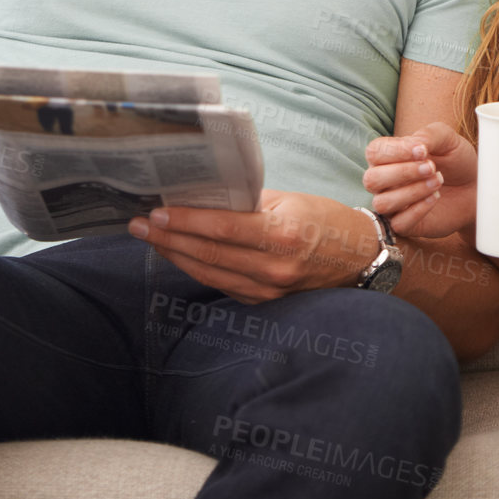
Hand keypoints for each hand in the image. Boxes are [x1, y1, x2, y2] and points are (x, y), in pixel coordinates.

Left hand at [127, 190, 379, 303]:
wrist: (360, 259)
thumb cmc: (325, 221)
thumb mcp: (290, 201)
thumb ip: (249, 202)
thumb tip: (206, 196)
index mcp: (282, 236)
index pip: (223, 229)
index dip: (186, 221)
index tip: (156, 212)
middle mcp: (274, 268)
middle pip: (209, 255)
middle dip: (168, 239)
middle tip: (138, 225)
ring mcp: (269, 290)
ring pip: (210, 273)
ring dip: (176, 255)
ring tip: (151, 238)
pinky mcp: (266, 301)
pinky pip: (222, 284)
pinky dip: (197, 269)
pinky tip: (179, 255)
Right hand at [363, 121, 476, 237]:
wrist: (475, 187)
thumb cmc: (456, 161)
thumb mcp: (447, 139)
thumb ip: (429, 135)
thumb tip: (415, 146)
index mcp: (388, 157)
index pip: (374, 152)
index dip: (395, 151)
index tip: (423, 150)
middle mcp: (384, 181)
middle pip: (371, 179)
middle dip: (403, 172)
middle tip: (432, 167)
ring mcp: (393, 205)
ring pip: (382, 203)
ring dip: (411, 192)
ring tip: (437, 181)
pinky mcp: (406, 225)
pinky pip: (398, 224)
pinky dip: (417, 210)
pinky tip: (435, 198)